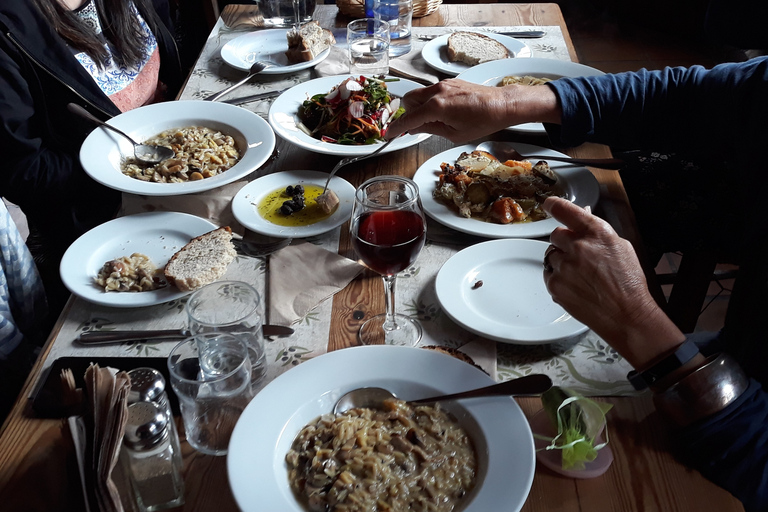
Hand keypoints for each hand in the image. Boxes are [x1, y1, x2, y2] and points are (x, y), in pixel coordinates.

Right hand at [387, 79, 560, 142]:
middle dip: (408, 113)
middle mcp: (437, 91)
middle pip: (409, 99)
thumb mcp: (454, 134)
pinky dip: (430, 101)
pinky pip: (431, 91)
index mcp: (436, 107)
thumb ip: (430, 129)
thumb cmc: (482, 121)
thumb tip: (414, 128)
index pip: (409, 118)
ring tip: (434, 120)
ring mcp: (443, 84)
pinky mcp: (450, 81)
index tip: (388, 134)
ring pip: (419, 93)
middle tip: (417, 125)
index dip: (396, 128)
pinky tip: (444, 111)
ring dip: (419, 106)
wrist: (501, 104)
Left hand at [542, 197, 685, 367]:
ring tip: (582, 275)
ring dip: (562, 260)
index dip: (554, 205)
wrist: (626, 314)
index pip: (566, 211)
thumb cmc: (628, 282)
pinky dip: (558, 277)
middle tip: (579, 255)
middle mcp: (578, 247)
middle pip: (556, 234)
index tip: (549, 204)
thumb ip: (597, 231)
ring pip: (552, 255)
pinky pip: (549, 273)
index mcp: (596, 233)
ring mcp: (564, 266)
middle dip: (565, 242)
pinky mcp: (555, 284)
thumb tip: (583, 215)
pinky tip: (576, 285)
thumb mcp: (620, 247)